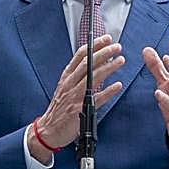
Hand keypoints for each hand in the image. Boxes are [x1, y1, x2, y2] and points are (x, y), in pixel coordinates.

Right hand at [27, 34, 124, 163]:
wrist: (48, 129)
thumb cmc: (59, 108)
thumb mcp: (65, 87)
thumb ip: (78, 76)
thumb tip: (96, 64)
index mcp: (66, 77)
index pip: (80, 55)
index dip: (94, 45)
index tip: (106, 39)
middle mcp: (70, 84)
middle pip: (87, 63)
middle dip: (103, 53)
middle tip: (117, 47)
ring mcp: (74, 96)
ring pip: (92, 77)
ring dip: (108, 68)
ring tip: (120, 61)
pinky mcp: (79, 109)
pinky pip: (96, 98)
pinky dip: (108, 91)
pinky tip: (117, 86)